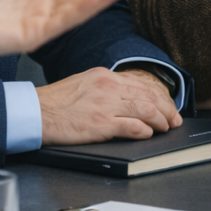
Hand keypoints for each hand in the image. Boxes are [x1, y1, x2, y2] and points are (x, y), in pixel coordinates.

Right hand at [39, 67, 181, 143]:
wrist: (35, 112)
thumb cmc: (55, 102)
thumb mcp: (83, 84)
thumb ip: (105, 88)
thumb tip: (126, 98)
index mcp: (105, 76)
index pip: (142, 84)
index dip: (161, 96)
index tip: (168, 106)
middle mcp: (109, 87)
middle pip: (149, 96)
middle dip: (167, 110)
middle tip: (174, 120)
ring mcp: (106, 105)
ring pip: (146, 110)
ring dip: (160, 121)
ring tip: (166, 128)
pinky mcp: (101, 123)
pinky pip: (132, 126)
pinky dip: (144, 131)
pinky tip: (148, 134)